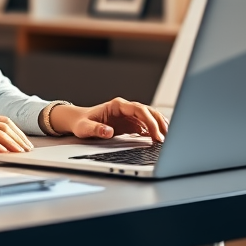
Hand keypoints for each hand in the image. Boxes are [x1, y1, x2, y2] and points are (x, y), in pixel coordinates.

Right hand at [0, 111, 33, 154]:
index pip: (4, 121)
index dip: (16, 131)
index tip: (24, 141)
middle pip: (7, 125)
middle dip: (20, 137)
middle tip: (28, 148)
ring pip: (2, 132)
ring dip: (14, 143)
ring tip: (22, 152)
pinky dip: (2, 147)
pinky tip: (8, 153)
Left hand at [50, 98, 167, 141]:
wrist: (78, 121)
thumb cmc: (81, 122)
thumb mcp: (84, 128)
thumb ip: (96, 129)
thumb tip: (108, 132)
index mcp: (117, 105)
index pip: (139, 109)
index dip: (149, 121)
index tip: (155, 134)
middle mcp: (125, 108)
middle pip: (148, 111)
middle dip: (158, 123)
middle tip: (165, 138)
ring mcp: (128, 116)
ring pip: (149, 117)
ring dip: (159, 126)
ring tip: (166, 138)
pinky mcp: (129, 124)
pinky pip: (145, 125)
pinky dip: (153, 131)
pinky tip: (158, 139)